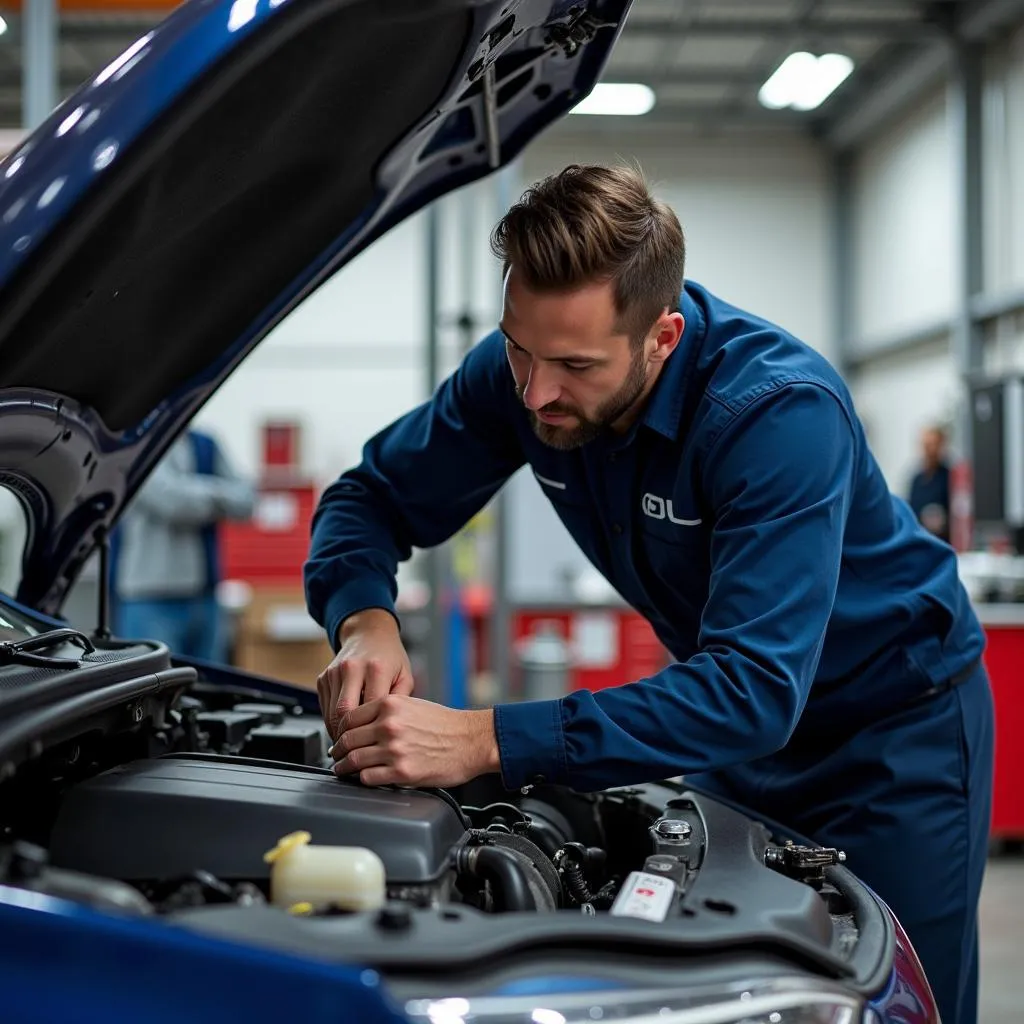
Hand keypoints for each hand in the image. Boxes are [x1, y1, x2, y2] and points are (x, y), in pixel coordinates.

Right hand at [316, 609, 413, 743]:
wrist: (369, 633)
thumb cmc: (390, 657)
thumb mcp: (405, 676)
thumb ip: (400, 703)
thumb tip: (392, 730)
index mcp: (376, 668)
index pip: (369, 709)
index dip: (370, 732)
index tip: (374, 746)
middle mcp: (352, 668)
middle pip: (344, 713)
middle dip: (349, 736)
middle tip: (357, 752)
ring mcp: (334, 672)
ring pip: (330, 713)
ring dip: (338, 732)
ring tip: (351, 744)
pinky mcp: (323, 676)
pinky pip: (324, 707)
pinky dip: (331, 721)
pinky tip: (343, 728)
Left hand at [331, 695, 499, 787]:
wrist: (471, 740)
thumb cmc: (446, 724)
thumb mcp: (413, 704)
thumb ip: (386, 711)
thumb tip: (363, 724)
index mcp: (390, 705)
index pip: (349, 718)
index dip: (340, 731)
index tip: (339, 738)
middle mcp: (389, 725)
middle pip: (347, 740)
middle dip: (338, 751)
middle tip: (336, 756)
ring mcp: (394, 750)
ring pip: (354, 760)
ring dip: (344, 768)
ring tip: (343, 770)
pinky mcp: (402, 772)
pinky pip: (369, 778)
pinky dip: (362, 779)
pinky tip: (364, 778)